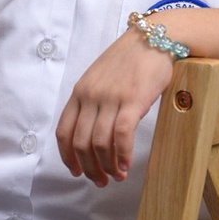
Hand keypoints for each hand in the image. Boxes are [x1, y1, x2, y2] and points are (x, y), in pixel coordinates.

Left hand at [56, 29, 175, 186]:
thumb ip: (93, 101)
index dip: (67, 157)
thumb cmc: (131, 60)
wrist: (155, 39)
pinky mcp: (132, 100)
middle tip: (100, 181)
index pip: (63, 131)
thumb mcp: (101, 78)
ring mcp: (110, 98)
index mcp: (80, 92)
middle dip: (88, 168)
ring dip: (107, 166)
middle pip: (80, 143)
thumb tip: (92, 132)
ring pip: (100, 143)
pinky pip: (121, 136)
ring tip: (116, 176)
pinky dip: (122, 156)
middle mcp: (90, 96)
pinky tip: (126, 165)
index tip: (76, 171)